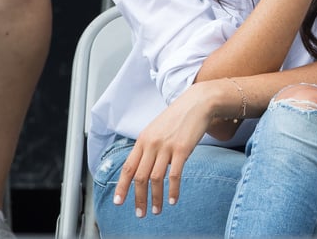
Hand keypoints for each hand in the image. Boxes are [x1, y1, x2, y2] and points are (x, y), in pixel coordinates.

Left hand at [113, 82, 220, 217]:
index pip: (127, 168)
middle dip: (138, 198)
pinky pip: (175, 175)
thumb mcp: (157, 129)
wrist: (198, 103)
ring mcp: (166, 147)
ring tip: (157, 210)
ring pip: (155, 179)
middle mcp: (151, 144)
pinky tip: (174, 200)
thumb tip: (145, 168)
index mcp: (143, 140)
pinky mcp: (182, 149)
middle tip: (140, 213)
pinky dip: (173, 190)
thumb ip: (149, 147)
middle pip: (140, 177)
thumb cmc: (179, 117)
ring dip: (155, 198)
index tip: (119, 202)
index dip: (122, 187)